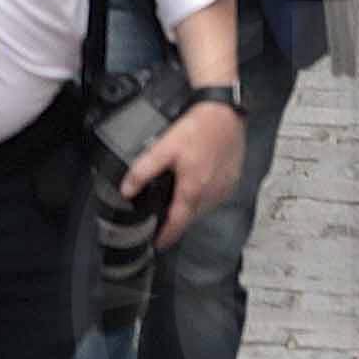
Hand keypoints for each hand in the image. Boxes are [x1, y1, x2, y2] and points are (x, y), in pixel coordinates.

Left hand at [125, 96, 247, 228]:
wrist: (225, 113)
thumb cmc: (198, 129)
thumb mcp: (164, 147)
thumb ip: (143, 170)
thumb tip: (127, 190)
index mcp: (192, 191)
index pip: (177, 225)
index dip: (166, 237)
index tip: (157, 245)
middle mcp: (210, 195)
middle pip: (190, 218)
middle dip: (177, 221)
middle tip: (163, 218)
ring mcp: (224, 190)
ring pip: (203, 210)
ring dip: (190, 209)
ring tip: (178, 200)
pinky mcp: (232, 182)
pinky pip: (215, 199)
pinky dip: (204, 198)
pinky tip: (197, 184)